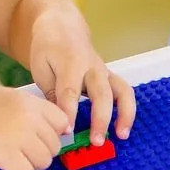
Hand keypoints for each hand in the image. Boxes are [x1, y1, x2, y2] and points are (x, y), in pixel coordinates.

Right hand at [0, 87, 69, 169]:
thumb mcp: (5, 98)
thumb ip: (30, 111)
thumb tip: (59, 129)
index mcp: (29, 102)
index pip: (62, 121)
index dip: (54, 133)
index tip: (40, 139)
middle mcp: (29, 118)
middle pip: (54, 146)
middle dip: (40, 152)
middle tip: (19, 151)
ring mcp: (19, 137)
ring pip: (44, 162)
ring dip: (29, 164)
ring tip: (10, 157)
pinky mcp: (6, 155)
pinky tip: (4, 166)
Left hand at [27, 0, 137, 141]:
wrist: (63, 28)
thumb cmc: (48, 49)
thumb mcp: (41, 68)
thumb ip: (52, 93)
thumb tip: (61, 121)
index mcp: (71, 62)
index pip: (70, 92)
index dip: (69, 113)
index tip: (67, 131)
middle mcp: (92, 67)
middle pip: (101, 94)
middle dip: (101, 119)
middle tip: (96, 141)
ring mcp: (104, 71)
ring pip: (122, 92)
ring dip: (125, 114)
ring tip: (121, 135)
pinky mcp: (110, 77)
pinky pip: (125, 93)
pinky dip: (128, 111)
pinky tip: (123, 129)